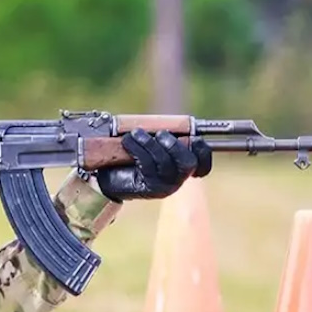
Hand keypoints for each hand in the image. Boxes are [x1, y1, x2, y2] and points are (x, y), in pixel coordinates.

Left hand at [96, 130, 212, 201]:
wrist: (107, 179)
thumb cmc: (130, 158)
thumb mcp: (147, 146)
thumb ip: (159, 136)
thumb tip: (165, 123)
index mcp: (181, 169)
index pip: (202, 164)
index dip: (203, 151)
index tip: (195, 138)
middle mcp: (176, 180)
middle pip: (187, 164)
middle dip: (175, 145)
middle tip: (161, 134)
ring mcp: (162, 186)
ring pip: (165, 163)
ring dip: (151, 144)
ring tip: (136, 133)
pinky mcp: (146, 188)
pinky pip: (146, 165)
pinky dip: (137, 149)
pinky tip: (127, 141)